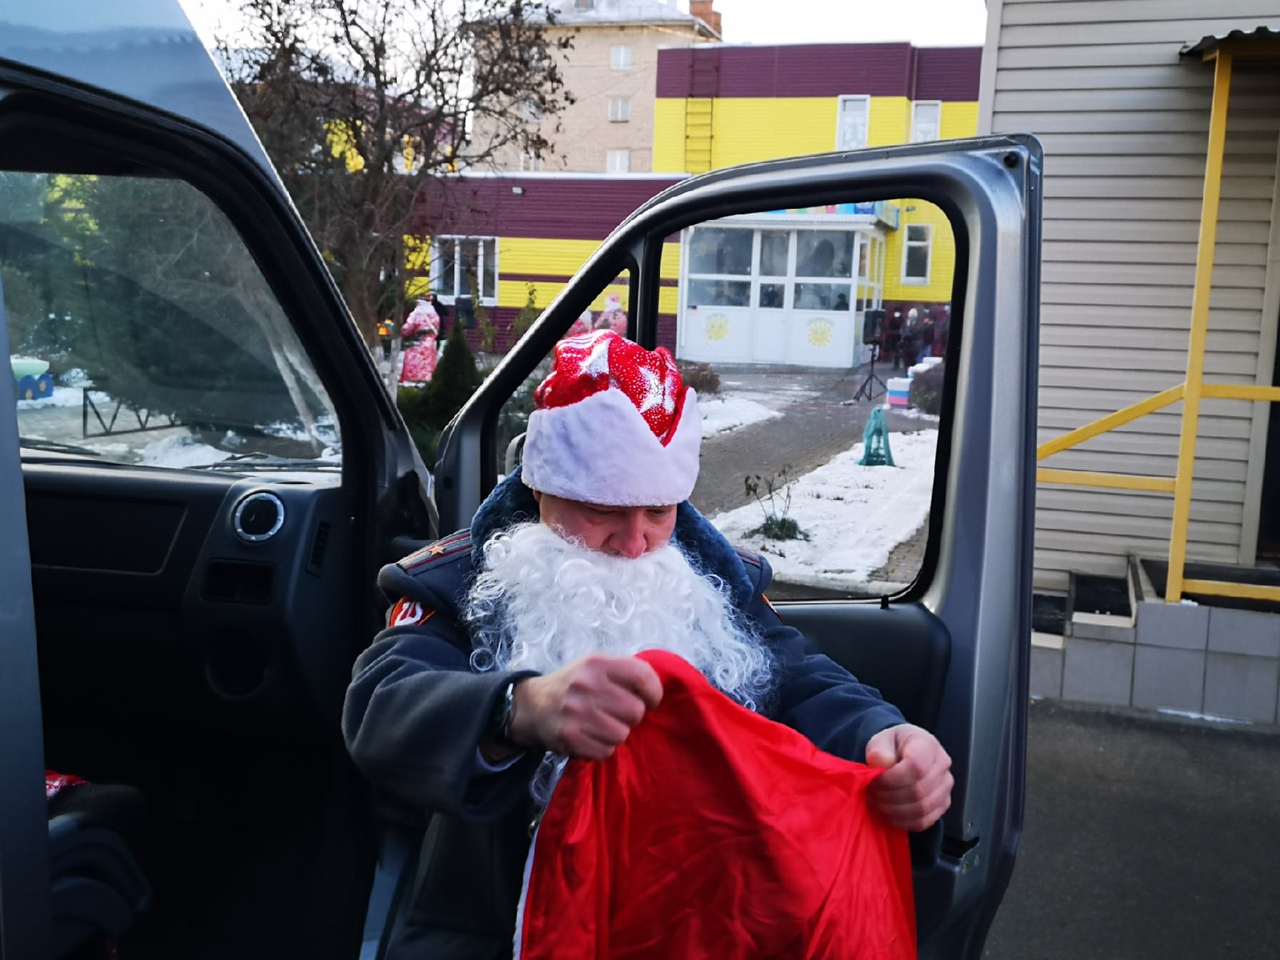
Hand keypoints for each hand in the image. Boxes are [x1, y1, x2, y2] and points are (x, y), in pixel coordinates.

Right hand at [507, 654, 662, 758]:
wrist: (533, 705)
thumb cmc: (574, 685)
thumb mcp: (595, 666)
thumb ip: (625, 673)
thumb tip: (658, 692)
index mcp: (597, 663)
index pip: (642, 675)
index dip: (654, 692)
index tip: (651, 700)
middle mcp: (586, 685)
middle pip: (636, 711)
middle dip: (631, 716)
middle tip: (617, 713)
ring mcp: (576, 712)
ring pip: (622, 734)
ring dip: (616, 733)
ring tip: (601, 724)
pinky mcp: (569, 737)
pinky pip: (606, 751)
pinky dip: (602, 747)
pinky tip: (590, 736)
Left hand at [865, 723, 952, 831]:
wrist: (903, 754)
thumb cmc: (892, 747)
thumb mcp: (880, 740)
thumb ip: (878, 749)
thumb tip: (881, 761)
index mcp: (927, 744)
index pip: (916, 767)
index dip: (892, 779)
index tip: (875, 780)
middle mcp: (942, 765)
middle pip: (918, 790)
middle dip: (889, 796)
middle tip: (872, 792)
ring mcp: (945, 786)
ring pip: (921, 809)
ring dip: (893, 810)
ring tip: (877, 801)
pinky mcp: (943, 804)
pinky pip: (924, 821)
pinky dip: (902, 821)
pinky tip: (888, 812)